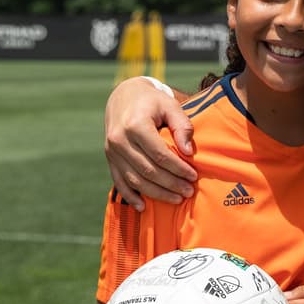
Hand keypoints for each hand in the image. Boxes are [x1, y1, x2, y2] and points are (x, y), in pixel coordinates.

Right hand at [104, 77, 198, 209]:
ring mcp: (112, 152)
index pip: (159, 154)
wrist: (124, 96)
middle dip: (171, 184)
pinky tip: (143, 207)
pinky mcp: (110, 159)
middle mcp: (120, 140)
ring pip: (135, 180)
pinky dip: (131, 196)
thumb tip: (189, 152)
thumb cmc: (152, 102)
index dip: (178, 168)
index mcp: (135, 125)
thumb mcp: (170, 105)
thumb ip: (182, 126)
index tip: (193, 176)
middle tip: (189, 191)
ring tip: (176, 199)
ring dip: (156, 193)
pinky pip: (119, 182)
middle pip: (148, 170)